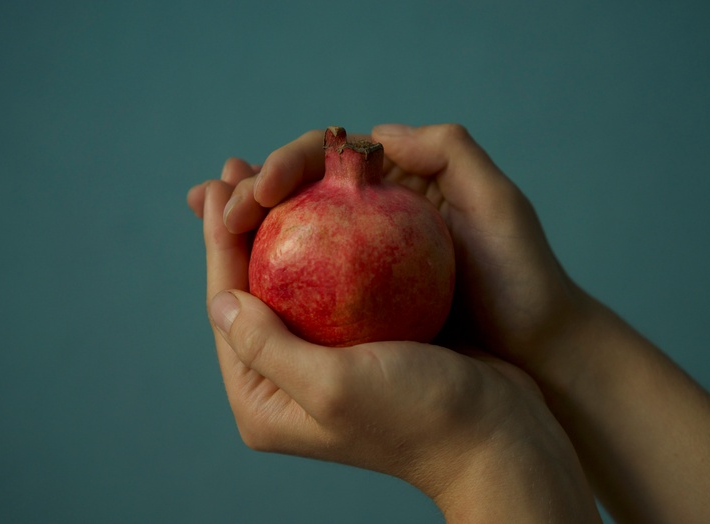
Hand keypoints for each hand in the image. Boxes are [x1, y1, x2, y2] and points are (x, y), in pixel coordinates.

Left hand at [190, 169, 600, 521]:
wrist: (494, 433)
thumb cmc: (417, 417)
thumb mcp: (333, 387)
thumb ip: (266, 347)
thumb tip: (219, 303)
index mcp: (264, 400)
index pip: (227, 309)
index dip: (218, 244)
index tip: (214, 188)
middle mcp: (286, 380)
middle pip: (253, 289)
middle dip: (240, 228)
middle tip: (232, 170)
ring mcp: (325, 358)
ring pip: (291, 279)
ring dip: (281, 225)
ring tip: (267, 175)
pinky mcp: (363, 339)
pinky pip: (333, 280)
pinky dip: (327, 238)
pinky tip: (326, 199)